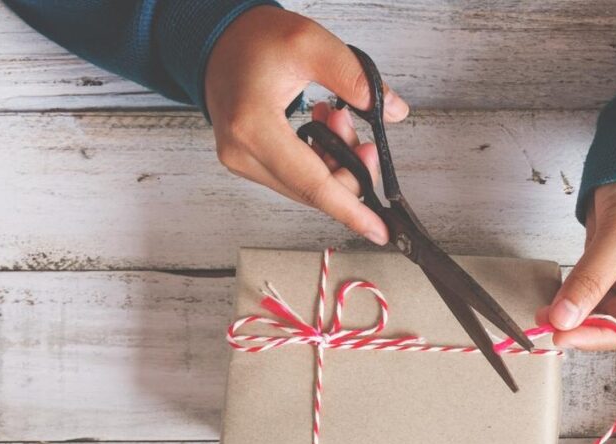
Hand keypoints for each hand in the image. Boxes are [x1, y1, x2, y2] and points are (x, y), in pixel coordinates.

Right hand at [204, 6, 409, 244]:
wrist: (220, 42)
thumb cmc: (255, 41)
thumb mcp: (311, 44)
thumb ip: (355, 79)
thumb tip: (394, 112)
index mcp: (253, 127)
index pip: (312, 184)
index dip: (351, 211)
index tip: (380, 231)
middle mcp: (243, 154)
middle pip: (314, 191)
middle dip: (350, 168)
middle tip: (358, 131)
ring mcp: (243, 163)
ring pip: (308, 188)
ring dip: (335, 162)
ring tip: (336, 118)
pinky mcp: (249, 163)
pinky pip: (296, 178)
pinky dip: (319, 161)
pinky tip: (323, 131)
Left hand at [540, 181, 615, 349]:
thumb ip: (591, 279)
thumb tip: (564, 318)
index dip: (599, 335)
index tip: (564, 335)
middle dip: (582, 325)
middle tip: (549, 325)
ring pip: (601, 311)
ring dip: (574, 315)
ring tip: (546, 313)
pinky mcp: (613, 269)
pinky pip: (591, 293)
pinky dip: (572, 299)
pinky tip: (554, 301)